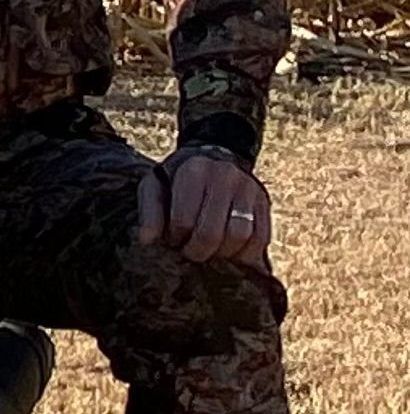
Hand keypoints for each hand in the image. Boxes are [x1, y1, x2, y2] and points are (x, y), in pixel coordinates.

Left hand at [138, 147, 271, 265]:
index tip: (172, 238)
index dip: (175, 238)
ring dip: (222, 254)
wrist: (213, 159)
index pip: (184, 221)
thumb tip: (147, 241)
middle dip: (197, 252)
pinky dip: (245, 253)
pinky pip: (261, 239)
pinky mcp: (264, 203)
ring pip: (239, 237)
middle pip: (212, 233)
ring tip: (209, 251)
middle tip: (189, 251)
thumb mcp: (154, 186)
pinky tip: (229, 252)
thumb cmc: (177, 180)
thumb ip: (149, 212)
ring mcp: (249, 189)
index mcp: (194, 171)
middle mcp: (225, 177)